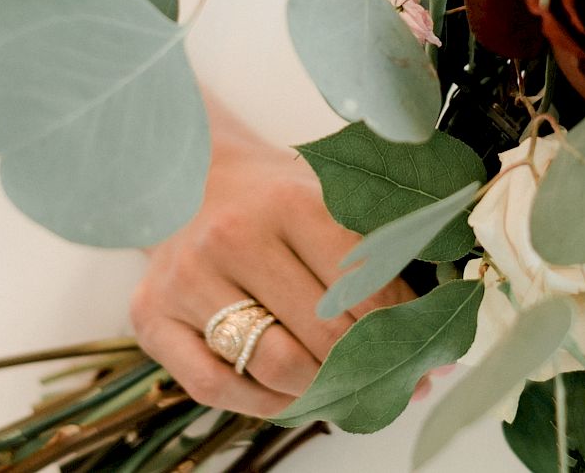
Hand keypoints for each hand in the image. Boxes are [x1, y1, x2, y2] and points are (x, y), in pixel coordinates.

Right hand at [129, 104, 418, 416]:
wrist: (184, 178)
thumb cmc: (271, 199)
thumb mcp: (327, 197)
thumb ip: (380, 249)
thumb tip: (434, 324)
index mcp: (290, 202)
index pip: (366, 288)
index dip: (403, 329)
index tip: (427, 351)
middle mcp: (233, 238)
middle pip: (326, 336)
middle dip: (372, 368)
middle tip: (396, 382)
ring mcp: (186, 280)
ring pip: (276, 367)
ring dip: (322, 390)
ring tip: (344, 387)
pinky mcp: (150, 317)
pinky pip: (217, 387)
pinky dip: (263, 404)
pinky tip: (288, 395)